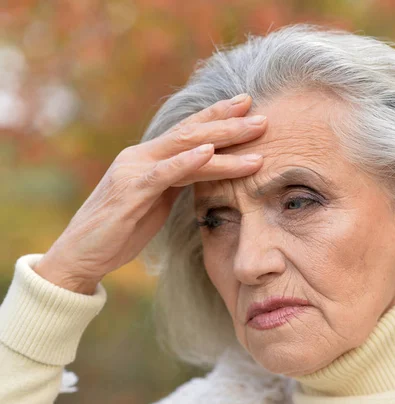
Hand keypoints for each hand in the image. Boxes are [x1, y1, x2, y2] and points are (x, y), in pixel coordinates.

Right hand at [33, 94, 266, 293]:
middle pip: (191, 132)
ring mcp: (134, 172)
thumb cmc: (118, 232)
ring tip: (253, 131)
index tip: (247, 107)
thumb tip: (199, 174)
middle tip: (262, 114)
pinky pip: (163, 174)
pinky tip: (209, 152)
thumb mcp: (153, 204)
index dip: (217, 117)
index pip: (187, 133)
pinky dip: (187, 161)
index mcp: (147, 160)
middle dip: (228, 122)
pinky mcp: (130, 192)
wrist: (81, 255)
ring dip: (221, 139)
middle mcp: (140, 158)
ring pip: (184, 148)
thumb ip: (172, 185)